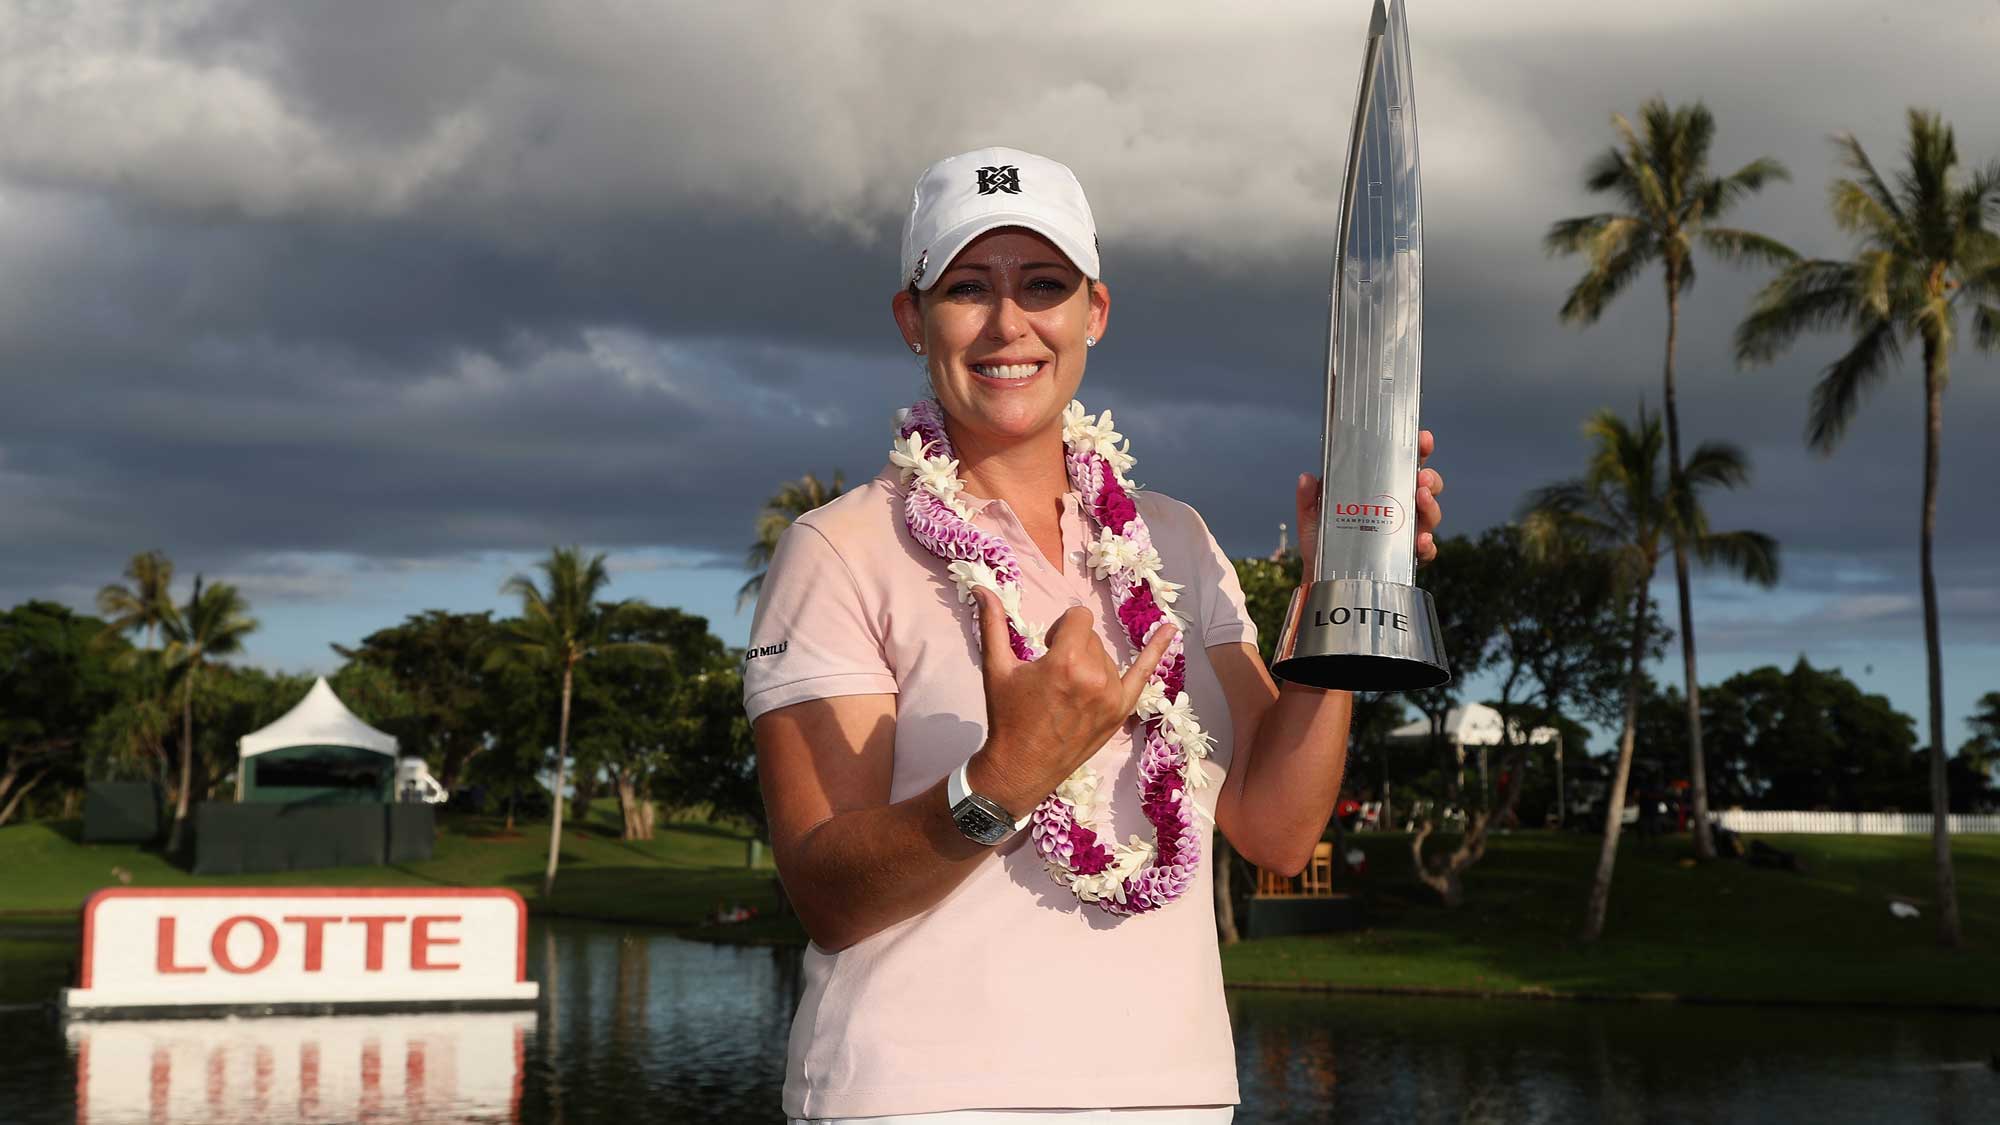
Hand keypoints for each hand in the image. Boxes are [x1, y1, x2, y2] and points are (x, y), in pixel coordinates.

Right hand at [969, 589, 1176, 813]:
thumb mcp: (997, 667)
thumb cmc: (1007, 716)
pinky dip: (1158, 650)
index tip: (1047, 649)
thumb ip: (993, 623)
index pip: (1078, 617)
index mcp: (1065, 661)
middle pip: (1091, 637)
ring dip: (1089, 663)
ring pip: (1106, 657)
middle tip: (1052, 675)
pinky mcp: (1121, 711)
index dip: (1060, 629)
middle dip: (1072, 646)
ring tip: (1067, 690)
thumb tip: (981, 587)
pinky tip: (1172, 630)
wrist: (1020, 767)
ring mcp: (1112, 695)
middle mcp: (1094, 676)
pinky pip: (1144, 674)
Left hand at [1295, 429, 1444, 571]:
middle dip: (1430, 479)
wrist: (1322, 578)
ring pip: (1430, 516)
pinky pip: (1426, 550)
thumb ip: (1308, 497)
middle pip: (1425, 488)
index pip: (1403, 466)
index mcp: (1380, 491)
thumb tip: (1305, 478)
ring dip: (1431, 506)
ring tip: (1421, 499)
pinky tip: (1421, 541)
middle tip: (1422, 477)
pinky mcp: (1407, 558)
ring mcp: (1405, 533)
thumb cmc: (1322, 542)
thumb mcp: (1312, 516)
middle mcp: (1397, 509)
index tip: (1423, 439)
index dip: (1417, 451)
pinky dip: (1427, 545)